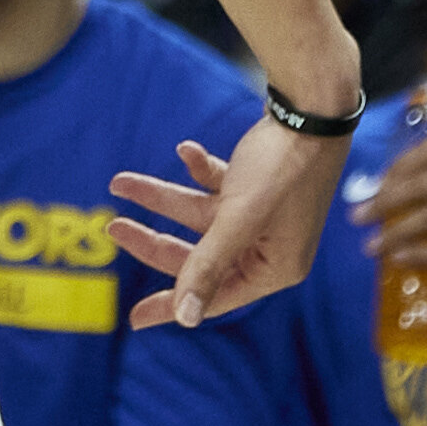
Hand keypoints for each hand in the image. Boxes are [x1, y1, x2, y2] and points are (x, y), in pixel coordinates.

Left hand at [106, 117, 346, 327]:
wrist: (312, 108)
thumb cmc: (282, 166)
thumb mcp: (239, 218)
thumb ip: (208, 265)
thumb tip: (184, 318)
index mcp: (274, 268)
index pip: (214, 298)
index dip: (171, 305)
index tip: (133, 317)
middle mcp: (268, 248)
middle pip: (200, 256)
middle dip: (154, 240)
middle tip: (114, 228)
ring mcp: (261, 216)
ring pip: (199, 217)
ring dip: (162, 197)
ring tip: (121, 181)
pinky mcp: (256, 186)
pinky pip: (215, 187)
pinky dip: (197, 170)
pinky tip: (184, 150)